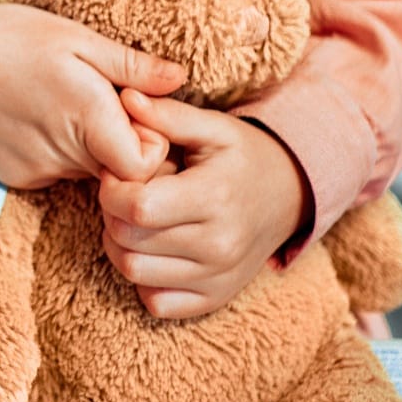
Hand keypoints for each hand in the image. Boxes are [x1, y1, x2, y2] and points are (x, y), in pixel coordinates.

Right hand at [0, 1, 186, 187]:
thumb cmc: (11, 36)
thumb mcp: (76, 38)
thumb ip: (131, 67)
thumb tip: (180, 79)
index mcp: (86, 118)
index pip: (146, 166)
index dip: (152, 143)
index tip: (135, 109)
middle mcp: (63, 155)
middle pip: (121, 171)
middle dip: (124, 140)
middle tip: (105, 100)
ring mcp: (38, 172)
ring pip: (90, 172)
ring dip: (92, 145)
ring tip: (66, 103)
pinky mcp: (17, 178)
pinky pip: (58, 172)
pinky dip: (60, 151)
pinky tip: (37, 117)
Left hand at [96, 89, 312, 320]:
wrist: (290, 197)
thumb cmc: (243, 156)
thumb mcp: (213, 127)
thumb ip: (167, 115)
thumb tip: (125, 98)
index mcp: (215, 197)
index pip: (137, 208)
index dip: (112, 189)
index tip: (117, 175)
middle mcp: (219, 245)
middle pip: (128, 240)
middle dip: (111, 213)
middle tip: (124, 194)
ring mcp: (218, 276)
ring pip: (134, 272)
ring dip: (120, 244)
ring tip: (135, 219)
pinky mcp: (214, 298)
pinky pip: (155, 303)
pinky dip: (143, 278)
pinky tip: (152, 249)